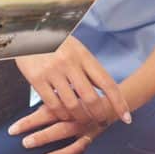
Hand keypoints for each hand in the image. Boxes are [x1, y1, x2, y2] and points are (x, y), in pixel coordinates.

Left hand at [9, 96, 121, 153]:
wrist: (119, 104)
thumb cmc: (88, 102)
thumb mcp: (72, 98)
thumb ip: (56, 104)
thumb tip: (35, 110)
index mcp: (70, 108)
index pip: (47, 113)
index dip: (29, 121)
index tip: (12, 130)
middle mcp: (81, 121)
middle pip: (60, 129)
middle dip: (42, 136)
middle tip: (24, 143)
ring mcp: (92, 135)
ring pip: (76, 146)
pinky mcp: (100, 147)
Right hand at [14, 36, 131, 124]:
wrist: (27, 32)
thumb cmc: (56, 43)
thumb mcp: (76, 49)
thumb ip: (89, 69)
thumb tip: (106, 92)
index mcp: (83, 55)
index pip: (107, 83)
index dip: (119, 103)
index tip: (127, 118)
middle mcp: (69, 63)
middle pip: (90, 99)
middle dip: (98, 115)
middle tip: (100, 121)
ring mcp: (52, 71)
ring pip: (72, 105)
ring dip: (79, 117)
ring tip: (81, 119)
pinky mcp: (36, 78)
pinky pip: (52, 104)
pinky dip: (61, 114)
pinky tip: (64, 114)